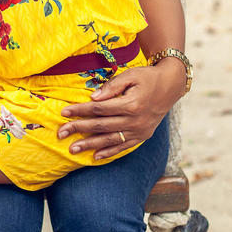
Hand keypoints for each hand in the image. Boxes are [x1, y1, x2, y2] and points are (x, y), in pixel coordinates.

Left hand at [56, 62, 185, 159]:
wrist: (171, 86)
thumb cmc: (147, 77)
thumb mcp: (130, 75)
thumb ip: (111, 87)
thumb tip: (93, 98)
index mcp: (130, 104)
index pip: (98, 109)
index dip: (80, 111)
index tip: (64, 112)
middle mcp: (135, 121)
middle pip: (101, 126)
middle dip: (79, 129)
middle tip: (60, 133)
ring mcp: (139, 131)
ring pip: (110, 140)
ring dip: (90, 145)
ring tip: (73, 149)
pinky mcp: (143, 136)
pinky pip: (124, 147)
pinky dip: (109, 152)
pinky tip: (95, 156)